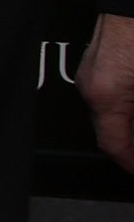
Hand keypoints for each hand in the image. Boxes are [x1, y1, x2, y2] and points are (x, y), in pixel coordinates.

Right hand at [80, 12, 133, 174]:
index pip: (115, 146)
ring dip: (129, 123)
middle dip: (131, 143)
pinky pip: (111, 93)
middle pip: (110, 130)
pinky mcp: (100, 59)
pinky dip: (127, 105)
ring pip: (112, 111)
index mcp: (106, 94)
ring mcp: (92, 70)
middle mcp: (92, 84)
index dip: (131, 162)